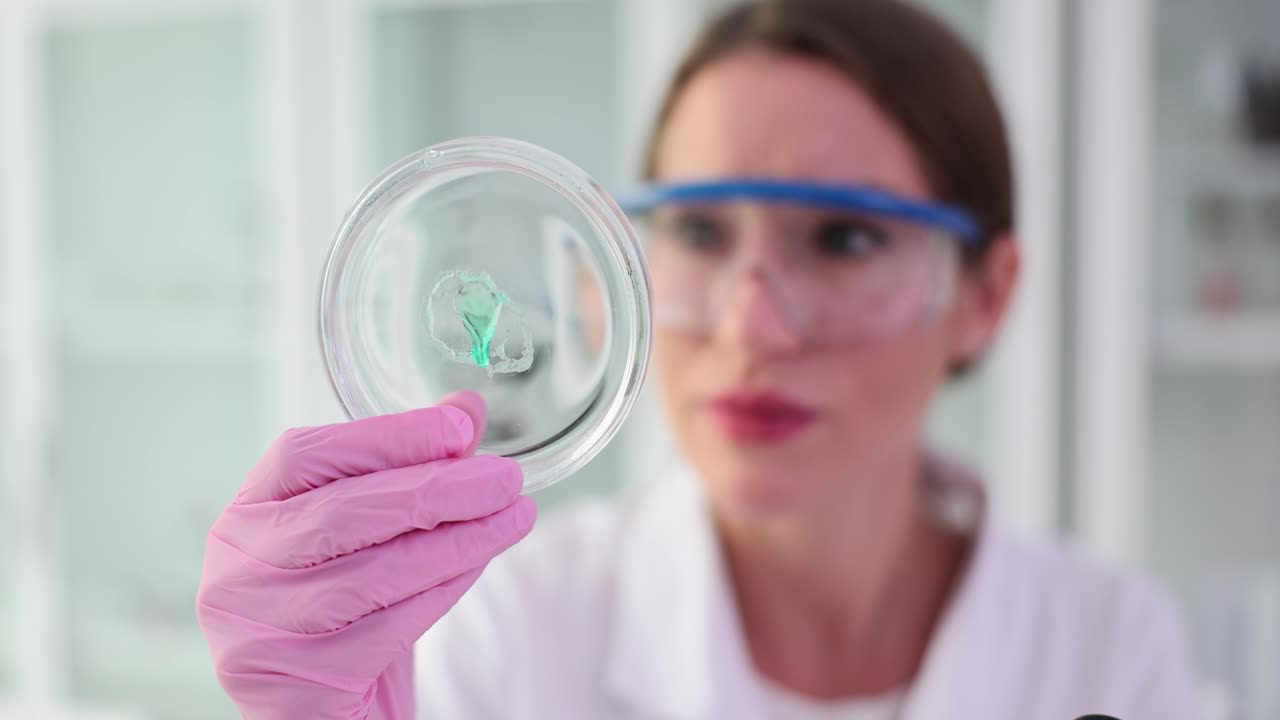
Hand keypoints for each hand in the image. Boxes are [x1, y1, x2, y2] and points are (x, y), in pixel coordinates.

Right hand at [196, 393, 535, 718]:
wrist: (326, 716)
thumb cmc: (345, 617)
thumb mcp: (371, 539)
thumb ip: (407, 472)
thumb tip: (466, 409)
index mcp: (243, 518)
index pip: (303, 456)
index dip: (384, 436)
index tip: (458, 427)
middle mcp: (235, 573)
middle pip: (340, 513)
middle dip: (435, 488)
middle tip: (505, 476)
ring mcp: (258, 633)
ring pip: (372, 572)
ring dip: (456, 539)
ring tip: (515, 516)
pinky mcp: (295, 684)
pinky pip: (388, 627)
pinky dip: (444, 588)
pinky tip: (480, 563)